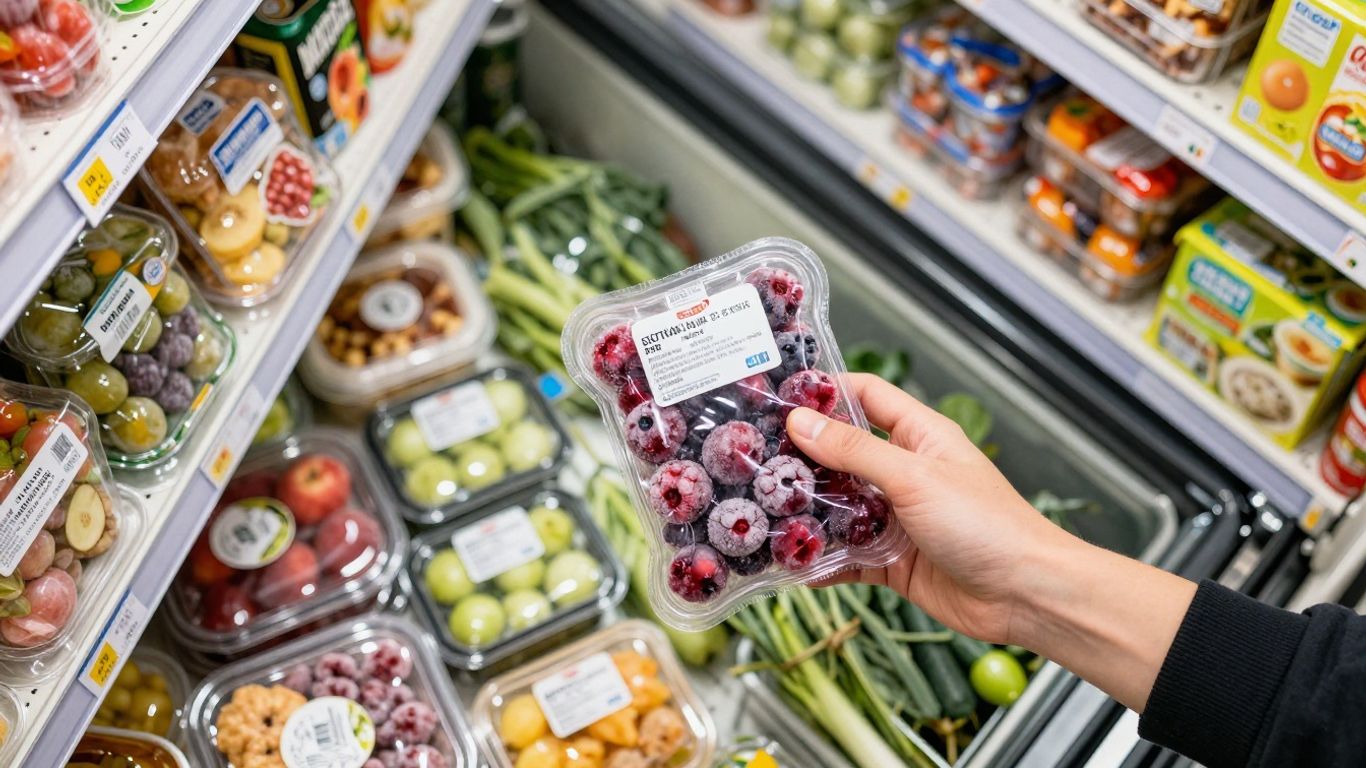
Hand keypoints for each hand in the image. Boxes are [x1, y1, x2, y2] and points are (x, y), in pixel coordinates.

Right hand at [787, 373, 1069, 644]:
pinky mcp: (892, 561)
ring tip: (760, 510)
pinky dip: (821, 560)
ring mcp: (898, 518)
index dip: (826, 391)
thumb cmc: (986, 524)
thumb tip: (802, 422)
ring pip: (840, 507)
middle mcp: (906, 473)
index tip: (781, 395)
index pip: (867, 397)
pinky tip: (789, 563)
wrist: (1025, 595)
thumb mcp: (914, 477)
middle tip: (753, 458)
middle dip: (803, 457)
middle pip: (844, 454)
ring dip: (807, 511)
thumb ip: (856, 451)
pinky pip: (847, 555)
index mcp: (920, 436)